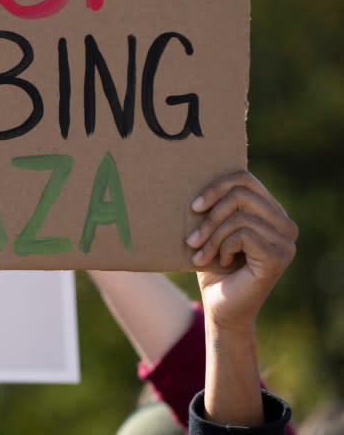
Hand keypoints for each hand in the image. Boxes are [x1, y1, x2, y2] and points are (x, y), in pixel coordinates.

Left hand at [186, 171, 296, 425]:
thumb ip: (213, 204)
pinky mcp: (279, 256)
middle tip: (192, 239)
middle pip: (240, 194)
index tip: (193, 207)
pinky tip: (220, 263)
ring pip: (239, 216)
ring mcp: (286, 240)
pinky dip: (223, 247)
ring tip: (200, 254)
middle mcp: (284, 223)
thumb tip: (191, 171)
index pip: (244, 178)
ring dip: (212, 236)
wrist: (220, 307)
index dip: (215, 186)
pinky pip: (244, 234)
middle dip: (209, 216)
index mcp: (269, 210)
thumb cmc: (212, 266)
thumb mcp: (210, 229)